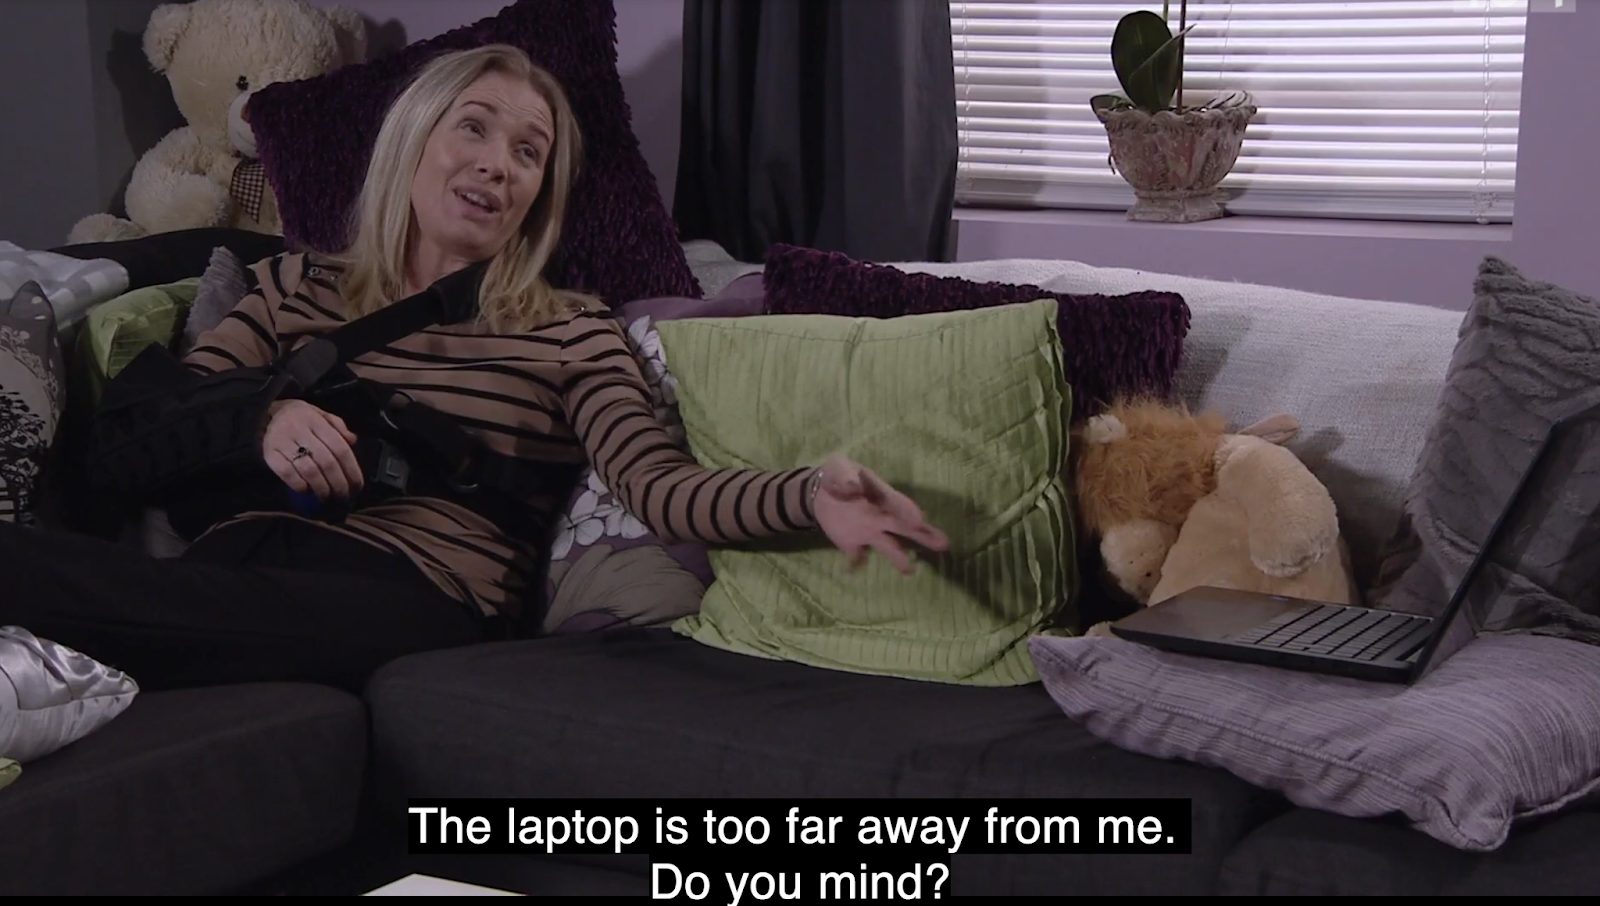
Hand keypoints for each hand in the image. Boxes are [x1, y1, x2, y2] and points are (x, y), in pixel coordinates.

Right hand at [262, 400, 363, 499]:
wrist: (265, 414)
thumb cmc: (300, 419)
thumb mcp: (320, 415)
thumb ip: (338, 426)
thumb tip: (353, 441)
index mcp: (316, 420)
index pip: (339, 447)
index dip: (351, 469)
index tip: (357, 486)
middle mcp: (300, 429)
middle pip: (326, 461)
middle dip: (338, 483)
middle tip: (344, 496)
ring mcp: (282, 441)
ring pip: (308, 469)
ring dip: (321, 487)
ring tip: (327, 497)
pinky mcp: (268, 453)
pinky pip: (286, 473)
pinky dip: (298, 484)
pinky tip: (305, 490)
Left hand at [812, 454, 948, 573]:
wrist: (819, 491)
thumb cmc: (836, 474)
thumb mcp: (837, 465)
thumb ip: (844, 475)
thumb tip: (851, 487)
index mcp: (880, 496)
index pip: (897, 504)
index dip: (907, 511)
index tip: (918, 520)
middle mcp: (880, 516)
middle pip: (904, 527)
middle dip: (923, 534)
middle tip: (943, 544)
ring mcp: (867, 532)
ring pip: (888, 546)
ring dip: (899, 558)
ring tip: (910, 570)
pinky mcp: (850, 543)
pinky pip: (856, 557)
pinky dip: (855, 565)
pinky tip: (855, 573)